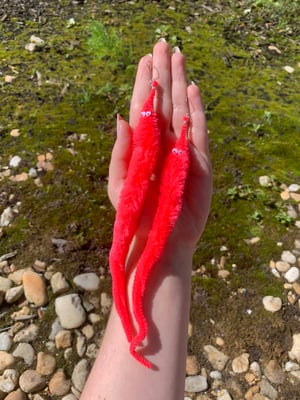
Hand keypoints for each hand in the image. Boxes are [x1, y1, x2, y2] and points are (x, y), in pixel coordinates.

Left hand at [108, 40, 211, 247]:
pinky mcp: (199, 162)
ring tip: (179, 57)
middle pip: (163, 102)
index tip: (144, 59)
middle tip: (163, 44)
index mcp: (142, 147)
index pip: (143, 108)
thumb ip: (121, 153)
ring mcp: (182, 151)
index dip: (143, 83)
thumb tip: (120, 118)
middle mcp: (162, 144)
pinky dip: (197, 110)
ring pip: (181, 110)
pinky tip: (193, 90)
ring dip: (180, 84)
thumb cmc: (136, 216)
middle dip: (163, 73)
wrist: (159, 241)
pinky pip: (198, 131)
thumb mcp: (120, 185)